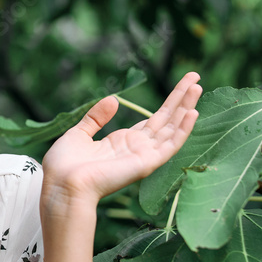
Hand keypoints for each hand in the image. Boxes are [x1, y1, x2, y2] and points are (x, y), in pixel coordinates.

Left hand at [40, 72, 201, 213]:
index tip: (181, 85)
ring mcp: (144, 156)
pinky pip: (170, 145)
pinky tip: (193, 112)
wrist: (62, 185)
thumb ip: (96, 117)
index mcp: (122, 142)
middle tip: (195, 76)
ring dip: (186, 107)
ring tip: (198, 86)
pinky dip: (183, 129)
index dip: (167, 103)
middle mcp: (137, 148)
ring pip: (172, 128)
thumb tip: (114, 99)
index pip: (153, 119)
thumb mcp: (79, 134)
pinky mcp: (146, 163)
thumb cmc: (65, 166)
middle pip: (166, 119)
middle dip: (181, 98)